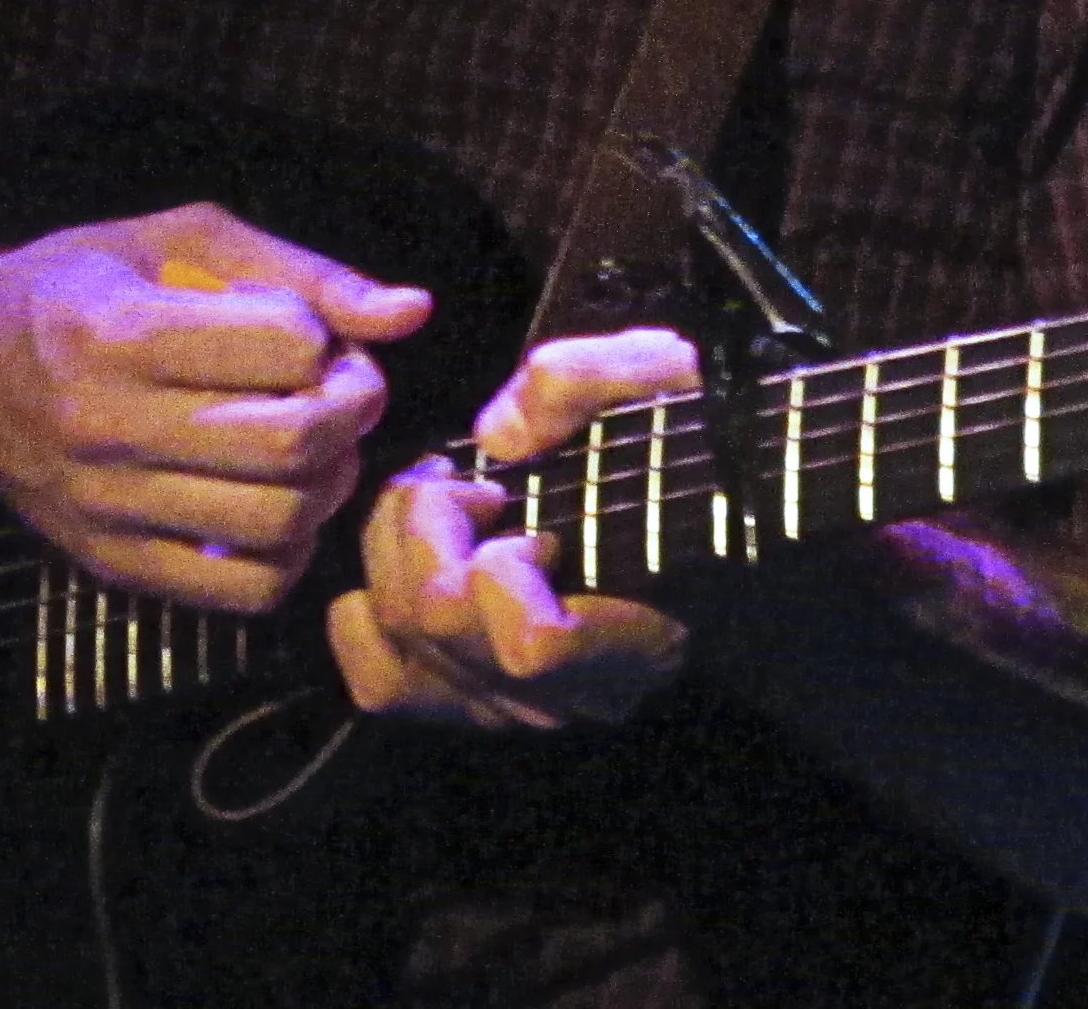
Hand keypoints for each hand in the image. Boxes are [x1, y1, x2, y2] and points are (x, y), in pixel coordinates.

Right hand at [0, 200, 428, 613]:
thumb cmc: (82, 286)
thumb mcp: (179, 242)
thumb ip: (300, 272)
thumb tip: (412, 311)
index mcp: (120, 330)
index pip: (285, 346)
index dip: (325, 336)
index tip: (312, 334)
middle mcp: (106, 425)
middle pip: (289, 443)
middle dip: (351, 410)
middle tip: (344, 390)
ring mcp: (108, 508)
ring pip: (278, 521)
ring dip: (331, 481)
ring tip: (317, 445)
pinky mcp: (114, 565)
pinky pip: (243, 591)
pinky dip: (291, 552)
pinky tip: (282, 503)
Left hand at [327, 327, 697, 729]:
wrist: (718, 502)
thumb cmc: (690, 446)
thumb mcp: (661, 380)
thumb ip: (582, 382)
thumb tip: (496, 433)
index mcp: (635, 628)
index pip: (528, 644)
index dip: (498, 567)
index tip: (509, 497)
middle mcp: (576, 692)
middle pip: (443, 635)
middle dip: (423, 530)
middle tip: (459, 479)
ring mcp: (526, 707)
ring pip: (405, 665)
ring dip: (393, 564)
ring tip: (436, 513)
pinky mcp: (486, 700)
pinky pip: (389, 686)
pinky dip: (369, 624)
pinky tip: (400, 561)